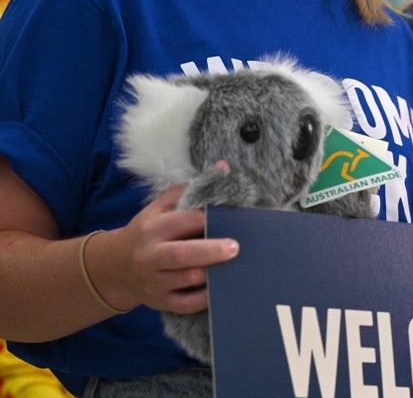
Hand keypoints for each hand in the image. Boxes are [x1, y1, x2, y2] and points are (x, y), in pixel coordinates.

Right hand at [91, 186, 239, 314]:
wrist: (114, 268)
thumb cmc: (147, 232)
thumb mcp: (160, 207)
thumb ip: (190, 189)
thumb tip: (224, 168)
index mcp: (152, 228)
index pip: (182, 221)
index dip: (207, 219)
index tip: (231, 218)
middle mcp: (150, 256)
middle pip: (182, 255)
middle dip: (211, 251)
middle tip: (235, 248)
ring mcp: (154, 282)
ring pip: (187, 280)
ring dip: (214, 274)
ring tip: (237, 266)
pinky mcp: (160, 302)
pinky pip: (186, 304)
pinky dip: (206, 299)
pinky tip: (222, 289)